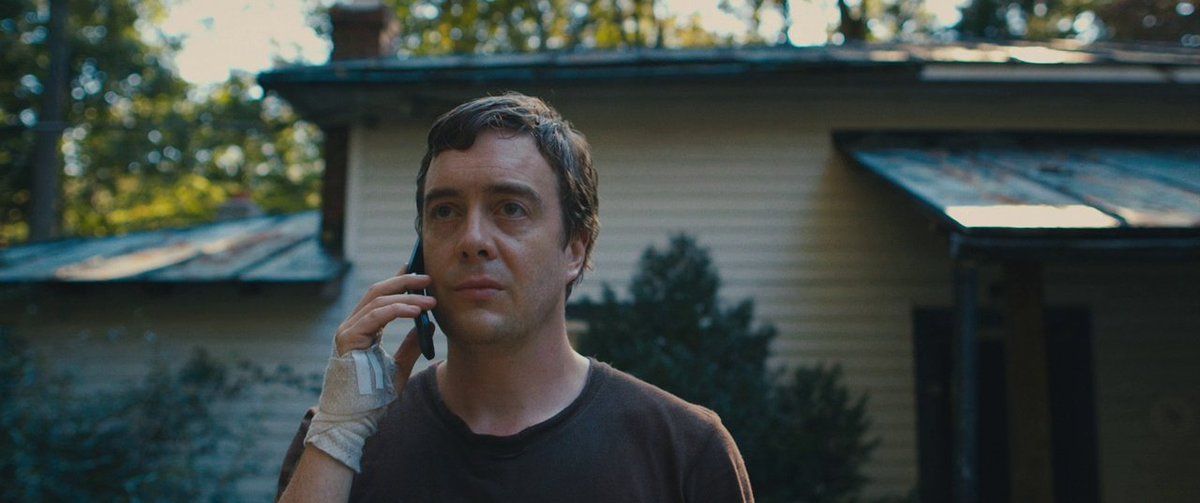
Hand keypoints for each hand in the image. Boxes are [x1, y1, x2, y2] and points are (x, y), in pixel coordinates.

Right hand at [303, 270, 437, 472]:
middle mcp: (352, 326)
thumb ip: (410, 345)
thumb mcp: (399, 366)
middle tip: (428, 277)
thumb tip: (429, 324)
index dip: (398, 281)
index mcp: (362, 329)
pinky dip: (397, 310)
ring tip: (430, 298)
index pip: (380, 296)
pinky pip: (375, 316)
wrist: (354, 419)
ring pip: (377, 299)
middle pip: (377, 291)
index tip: (419, 272)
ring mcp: (348, 331)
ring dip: (406, 296)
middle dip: (404, 282)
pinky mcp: (348, 339)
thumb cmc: (373, 397)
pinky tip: (416, 312)